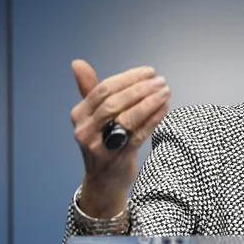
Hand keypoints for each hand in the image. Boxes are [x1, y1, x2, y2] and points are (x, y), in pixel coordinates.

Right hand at [70, 60, 170, 216]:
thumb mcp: (92, 116)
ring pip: (127, 118)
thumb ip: (89, 89)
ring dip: (149, 102)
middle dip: (140, 89)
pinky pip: (139, 134)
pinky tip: (165, 108)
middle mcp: (86, 130)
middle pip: (115, 103)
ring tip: (165, 91)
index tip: (149, 72)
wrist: (103, 180)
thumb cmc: (102, 141)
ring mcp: (101, 145)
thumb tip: (78, 63)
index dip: (128, 78)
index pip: (103, 90)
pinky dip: (153, 119)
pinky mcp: (118, 157)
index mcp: (79, 115)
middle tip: (160, 81)